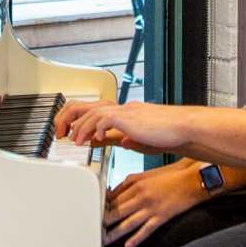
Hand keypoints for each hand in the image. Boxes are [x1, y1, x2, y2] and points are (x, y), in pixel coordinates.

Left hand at [54, 99, 187, 155]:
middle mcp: (121, 108)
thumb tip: (119, 141)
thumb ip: (127, 138)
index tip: (69, 134)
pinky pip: (103, 118)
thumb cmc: (169, 135)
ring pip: (90, 112)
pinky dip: (93, 129)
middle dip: (67, 119)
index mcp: (123, 112)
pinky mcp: (128, 118)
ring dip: (78, 127)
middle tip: (61, 134)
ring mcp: (124, 111)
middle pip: (84, 105)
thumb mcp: (140, 138)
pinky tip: (91, 140)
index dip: (76, 121)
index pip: (92, 110)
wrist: (184, 129)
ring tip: (73, 141)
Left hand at [104, 162, 212, 246]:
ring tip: (105, 240)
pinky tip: (128, 245)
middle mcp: (141, 197)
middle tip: (94, 230)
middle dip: (104, 222)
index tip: (95, 214)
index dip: (102, 208)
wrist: (191, 179)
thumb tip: (112, 194)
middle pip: (117, 212)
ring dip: (115, 233)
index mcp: (135, 185)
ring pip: (128, 223)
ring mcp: (151, 208)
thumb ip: (126, 184)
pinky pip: (146, 230)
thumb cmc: (169, 176)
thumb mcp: (144, 175)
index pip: (113, 199)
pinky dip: (136, 238)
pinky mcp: (162, 217)